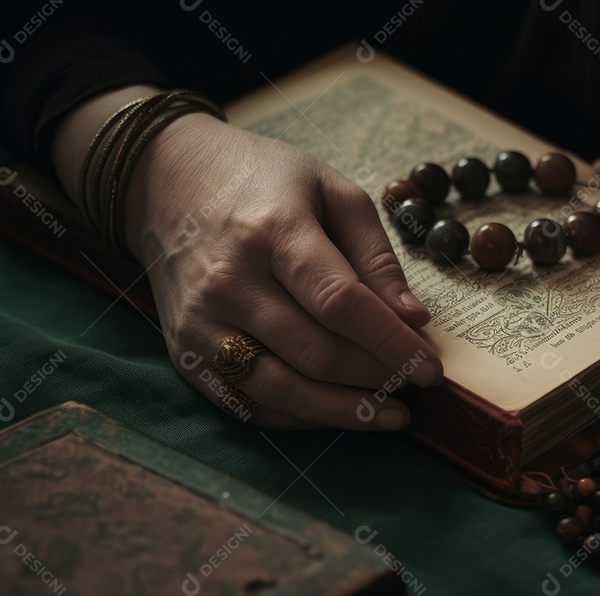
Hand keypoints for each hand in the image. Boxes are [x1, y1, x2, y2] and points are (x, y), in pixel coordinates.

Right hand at [50, 86, 442, 429]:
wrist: (167, 182)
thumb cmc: (264, 182)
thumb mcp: (331, 190)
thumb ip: (376, 256)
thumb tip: (414, 320)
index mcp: (274, 231)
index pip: (342, 303)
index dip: (392, 343)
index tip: (432, 368)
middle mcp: (230, 282)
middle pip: (316, 352)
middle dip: (376, 377)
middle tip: (416, 386)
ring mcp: (201, 323)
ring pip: (282, 390)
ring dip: (344, 413)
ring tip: (391, 416)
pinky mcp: (185, 352)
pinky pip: (249, 403)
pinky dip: (300, 417)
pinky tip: (339, 412)